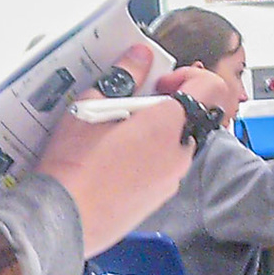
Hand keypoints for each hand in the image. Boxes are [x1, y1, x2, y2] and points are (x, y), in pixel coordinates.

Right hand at [37, 46, 236, 256]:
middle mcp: (178, 154)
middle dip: (164, 109)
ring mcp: (171, 181)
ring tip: (114, 138)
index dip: (188, 76)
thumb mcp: (91, 106)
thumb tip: (140, 56)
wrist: (63, 218)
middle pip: (189, 118)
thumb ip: (124, 76)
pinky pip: (161, 171)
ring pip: (174, 146)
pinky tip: (112, 164)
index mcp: (169, 125)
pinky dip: (146, 160)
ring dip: (153, 135)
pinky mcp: (158, 200)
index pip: (210, 88)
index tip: (161, 83)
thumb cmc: (75, 165)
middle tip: (128, 109)